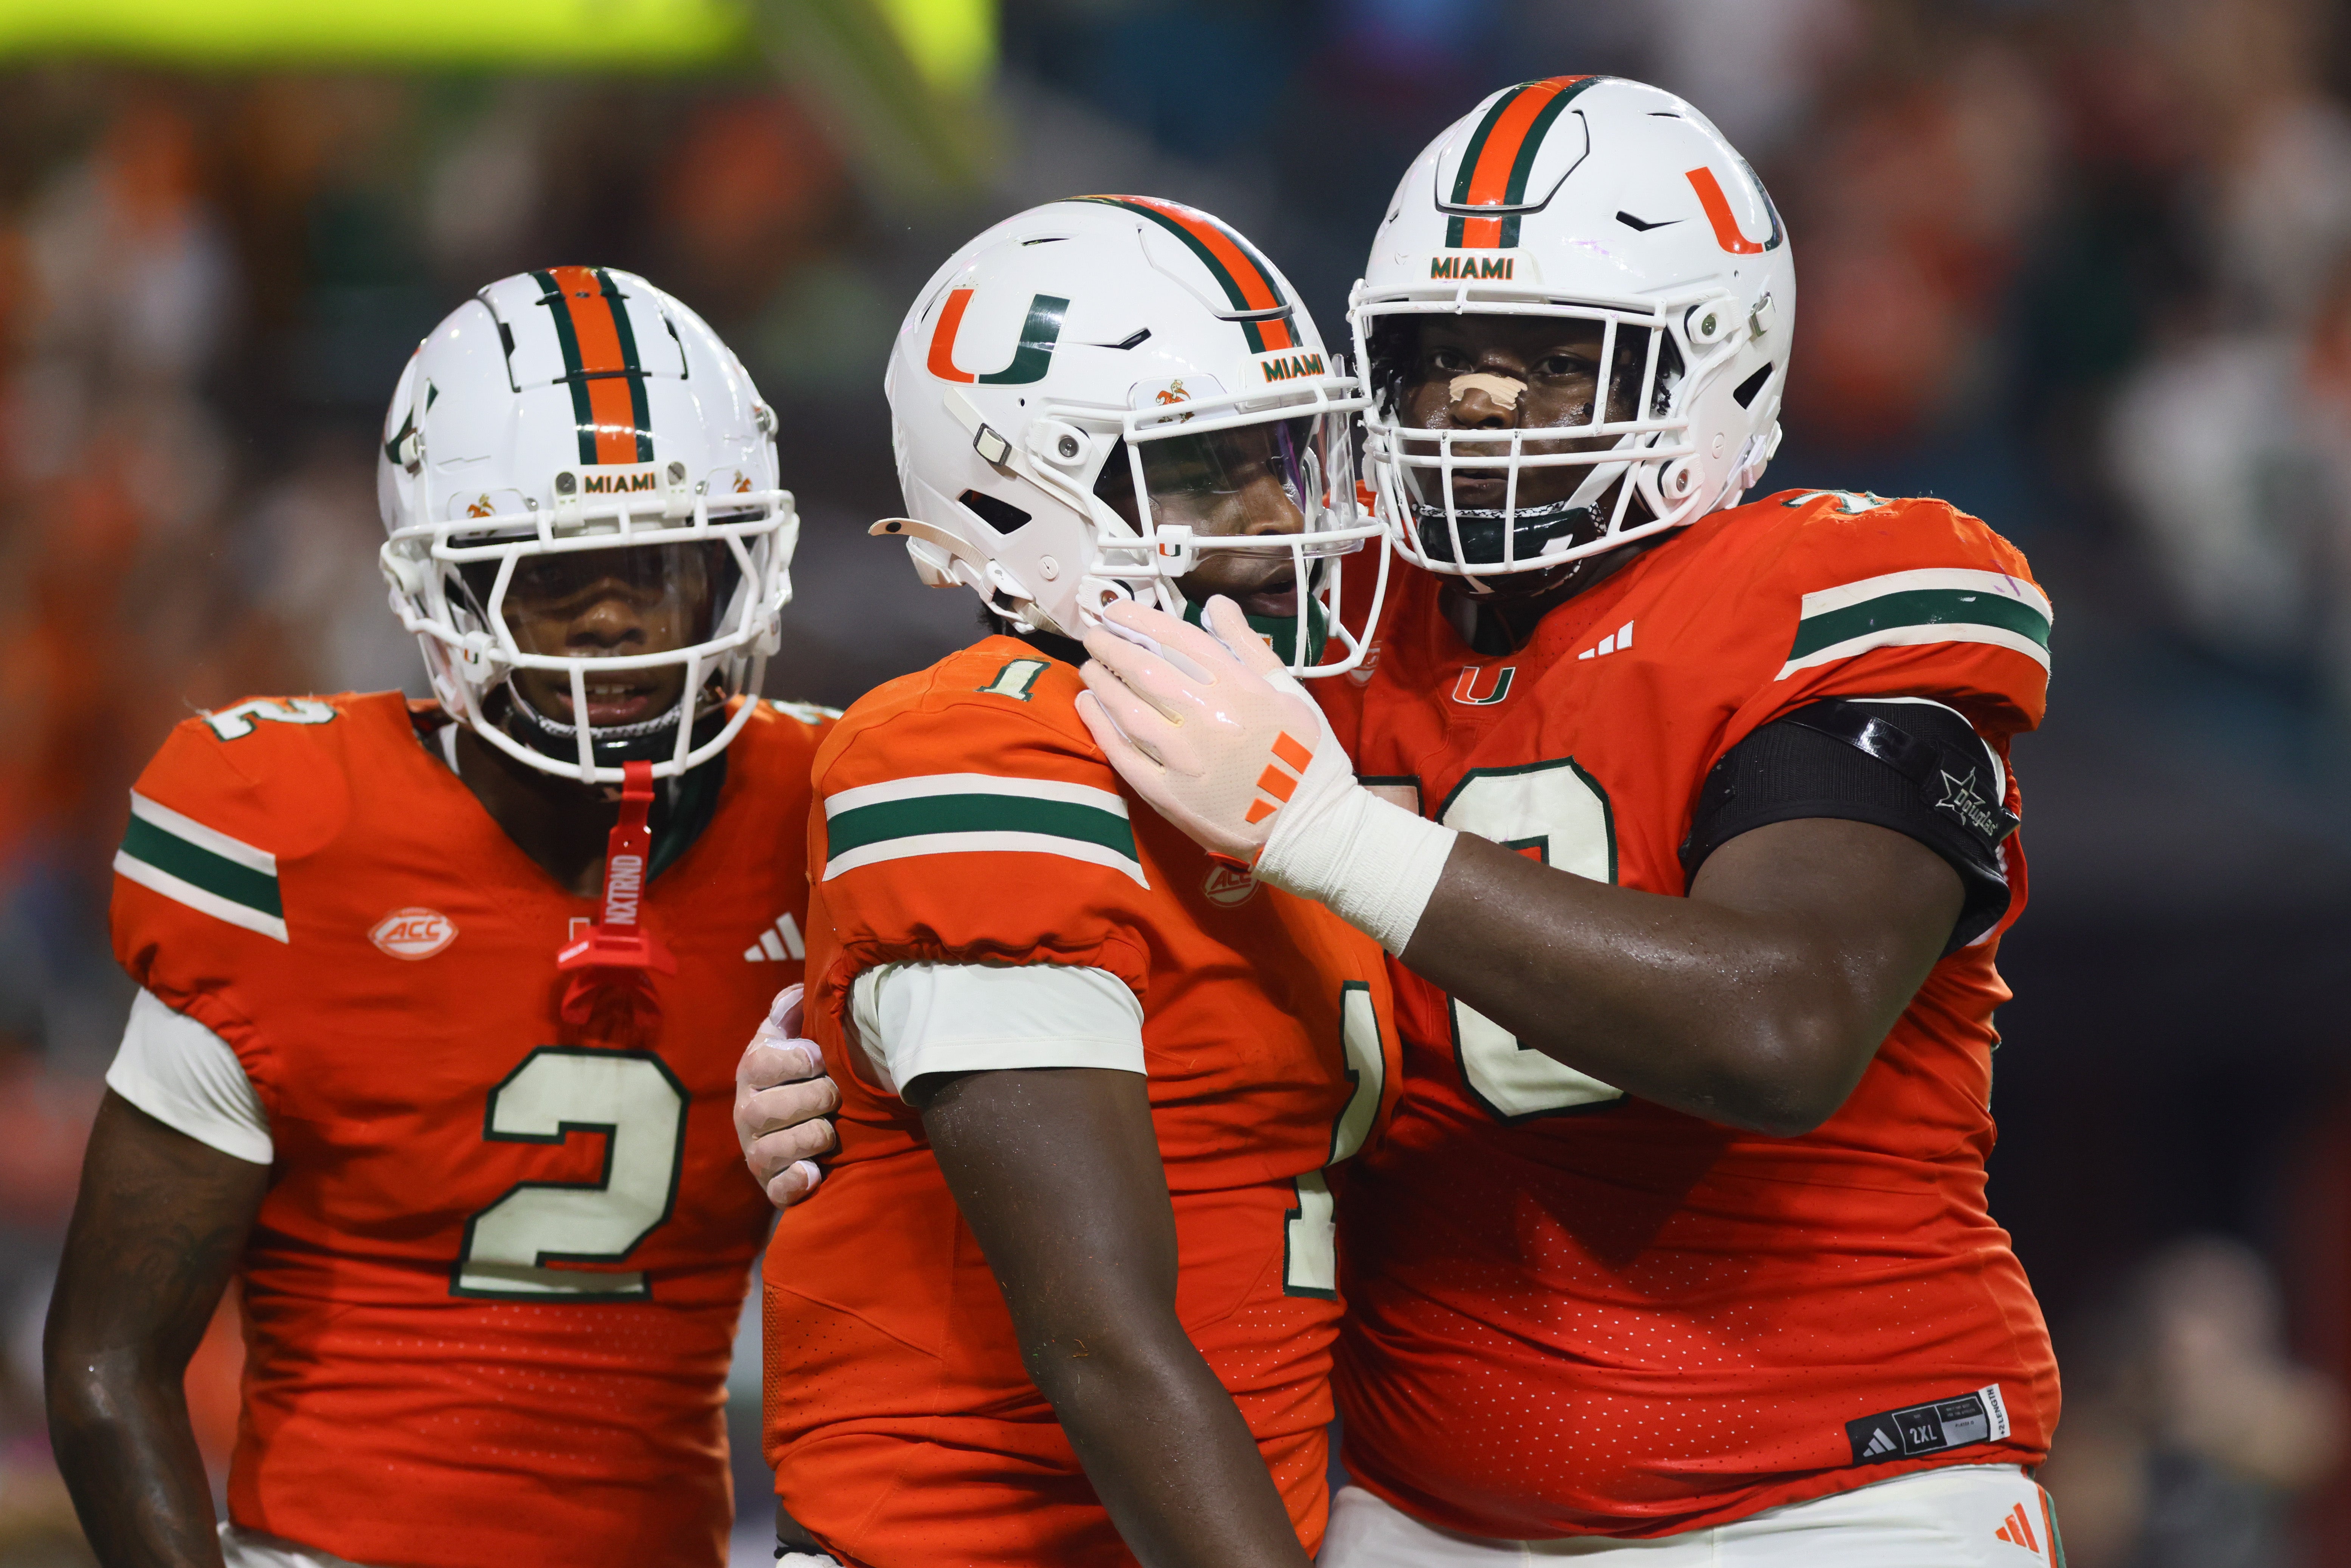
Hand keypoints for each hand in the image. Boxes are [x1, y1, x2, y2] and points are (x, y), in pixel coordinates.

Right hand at [734, 984, 839, 1208]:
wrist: (790, 1129)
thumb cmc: (795, 1075)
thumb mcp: (787, 1039)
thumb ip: (788, 1013)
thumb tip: (800, 991)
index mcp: (751, 1073)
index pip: (761, 1063)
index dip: (796, 1059)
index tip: (820, 1059)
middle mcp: (746, 1112)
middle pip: (773, 1108)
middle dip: (816, 1099)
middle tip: (836, 1095)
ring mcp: (755, 1152)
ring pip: (777, 1148)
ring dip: (814, 1137)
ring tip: (831, 1131)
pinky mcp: (770, 1185)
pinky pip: (778, 1189)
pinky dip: (796, 1182)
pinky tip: (815, 1172)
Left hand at [1075, 597, 1353, 866]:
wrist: (1309, 825)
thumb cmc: (1302, 754)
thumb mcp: (1288, 690)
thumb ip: (1249, 645)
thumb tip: (1215, 605)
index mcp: (1242, 689)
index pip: (1179, 640)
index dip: (1141, 619)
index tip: (1117, 611)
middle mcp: (1210, 718)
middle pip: (1146, 669)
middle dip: (1112, 647)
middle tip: (1094, 636)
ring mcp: (1187, 759)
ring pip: (1129, 709)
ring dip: (1102, 683)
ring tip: (1089, 668)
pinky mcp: (1170, 795)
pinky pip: (1125, 754)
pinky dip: (1102, 725)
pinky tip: (1089, 705)